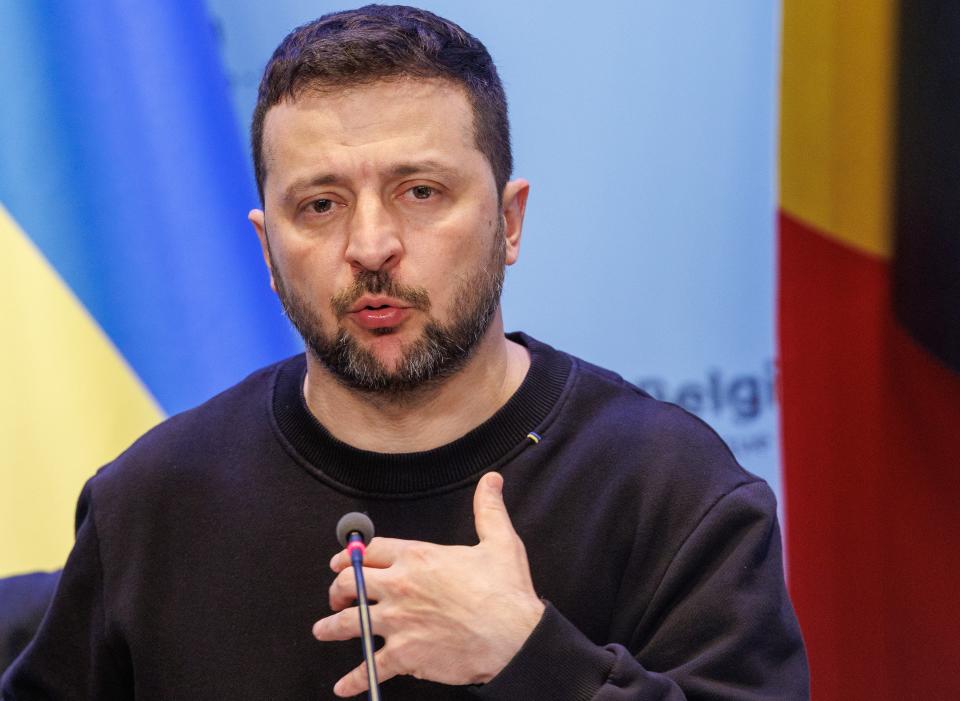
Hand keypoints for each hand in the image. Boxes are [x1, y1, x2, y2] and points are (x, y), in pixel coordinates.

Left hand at [312, 472, 545, 696]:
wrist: (514, 637)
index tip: (342, 560)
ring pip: (349, 623)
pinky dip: (354, 679)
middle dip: (337, 589)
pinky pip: (370, 668)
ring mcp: (398, 623)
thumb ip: (488, 509)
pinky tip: (344, 685)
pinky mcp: (405, 655)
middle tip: (335, 596)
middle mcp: (399, 587)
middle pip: (350, 583)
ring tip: (322, 630)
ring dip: (330, 627)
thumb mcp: (500, 541)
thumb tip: (492, 481)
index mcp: (416, 557)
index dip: (351, 554)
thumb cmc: (506, 591)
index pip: (370, 550)